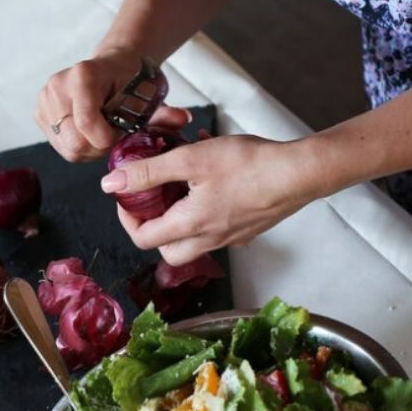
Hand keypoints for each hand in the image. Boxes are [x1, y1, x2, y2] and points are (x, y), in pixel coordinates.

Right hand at [36, 48, 190, 161]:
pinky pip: (59, 146)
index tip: (120, 134)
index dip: (106, 140)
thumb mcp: (149, 96)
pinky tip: (89, 132)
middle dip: (98, 147)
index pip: (86, 125)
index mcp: (83, 75)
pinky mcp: (39, 111)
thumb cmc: (132, 81)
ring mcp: (45, 98)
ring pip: (67, 148)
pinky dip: (77, 146)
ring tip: (102, 132)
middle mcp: (57, 84)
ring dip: (89, 149)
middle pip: (74, 143)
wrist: (114, 65)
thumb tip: (183, 120)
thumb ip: (163, 113)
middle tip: (113, 136)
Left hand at [103, 134, 319, 263]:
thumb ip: (148, 172)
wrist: (300, 172)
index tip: (127, 195)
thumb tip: (111, 183)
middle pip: (168, 250)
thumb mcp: (189, 159)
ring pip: (193, 241)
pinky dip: (206, 211)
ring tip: (182, 185)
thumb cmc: (249, 164)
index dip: (126, 217)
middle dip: (153, 227)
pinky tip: (213, 182)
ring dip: (180, 217)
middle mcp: (210, 240)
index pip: (143, 238)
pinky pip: (218, 229)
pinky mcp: (248, 229)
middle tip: (153, 199)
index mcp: (190, 226)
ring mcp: (231, 238)